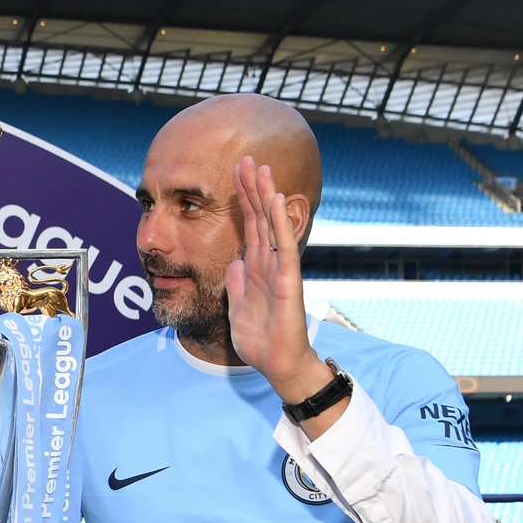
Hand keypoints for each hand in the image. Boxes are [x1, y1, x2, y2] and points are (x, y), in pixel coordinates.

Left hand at [225, 158, 328, 404]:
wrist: (277, 364)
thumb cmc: (261, 339)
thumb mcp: (237, 306)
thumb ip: (235, 283)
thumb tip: (233, 263)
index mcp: (254, 267)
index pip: (248, 225)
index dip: (242, 199)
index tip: (235, 173)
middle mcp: (268, 262)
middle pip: (259, 217)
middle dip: (252, 188)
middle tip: (247, 158)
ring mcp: (279, 268)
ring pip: (272, 225)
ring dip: (266, 196)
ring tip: (262, 168)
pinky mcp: (288, 279)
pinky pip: (284, 245)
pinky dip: (279, 222)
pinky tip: (275, 200)